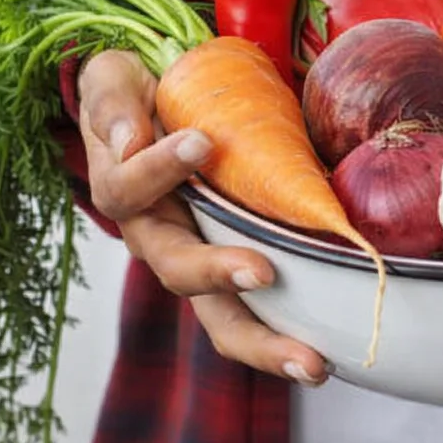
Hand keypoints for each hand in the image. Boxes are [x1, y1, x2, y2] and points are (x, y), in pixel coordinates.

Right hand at [77, 49, 327, 385]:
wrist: (167, 106)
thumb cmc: (140, 92)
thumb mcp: (113, 78)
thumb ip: (111, 103)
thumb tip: (127, 141)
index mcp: (124, 190)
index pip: (129, 189)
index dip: (158, 170)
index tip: (198, 143)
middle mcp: (159, 238)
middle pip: (178, 272)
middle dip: (219, 276)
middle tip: (262, 273)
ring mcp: (201, 262)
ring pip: (223, 317)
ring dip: (266, 343)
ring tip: (313, 364)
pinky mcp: (240, 271)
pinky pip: (260, 317)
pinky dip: (290, 339)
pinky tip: (331, 360)